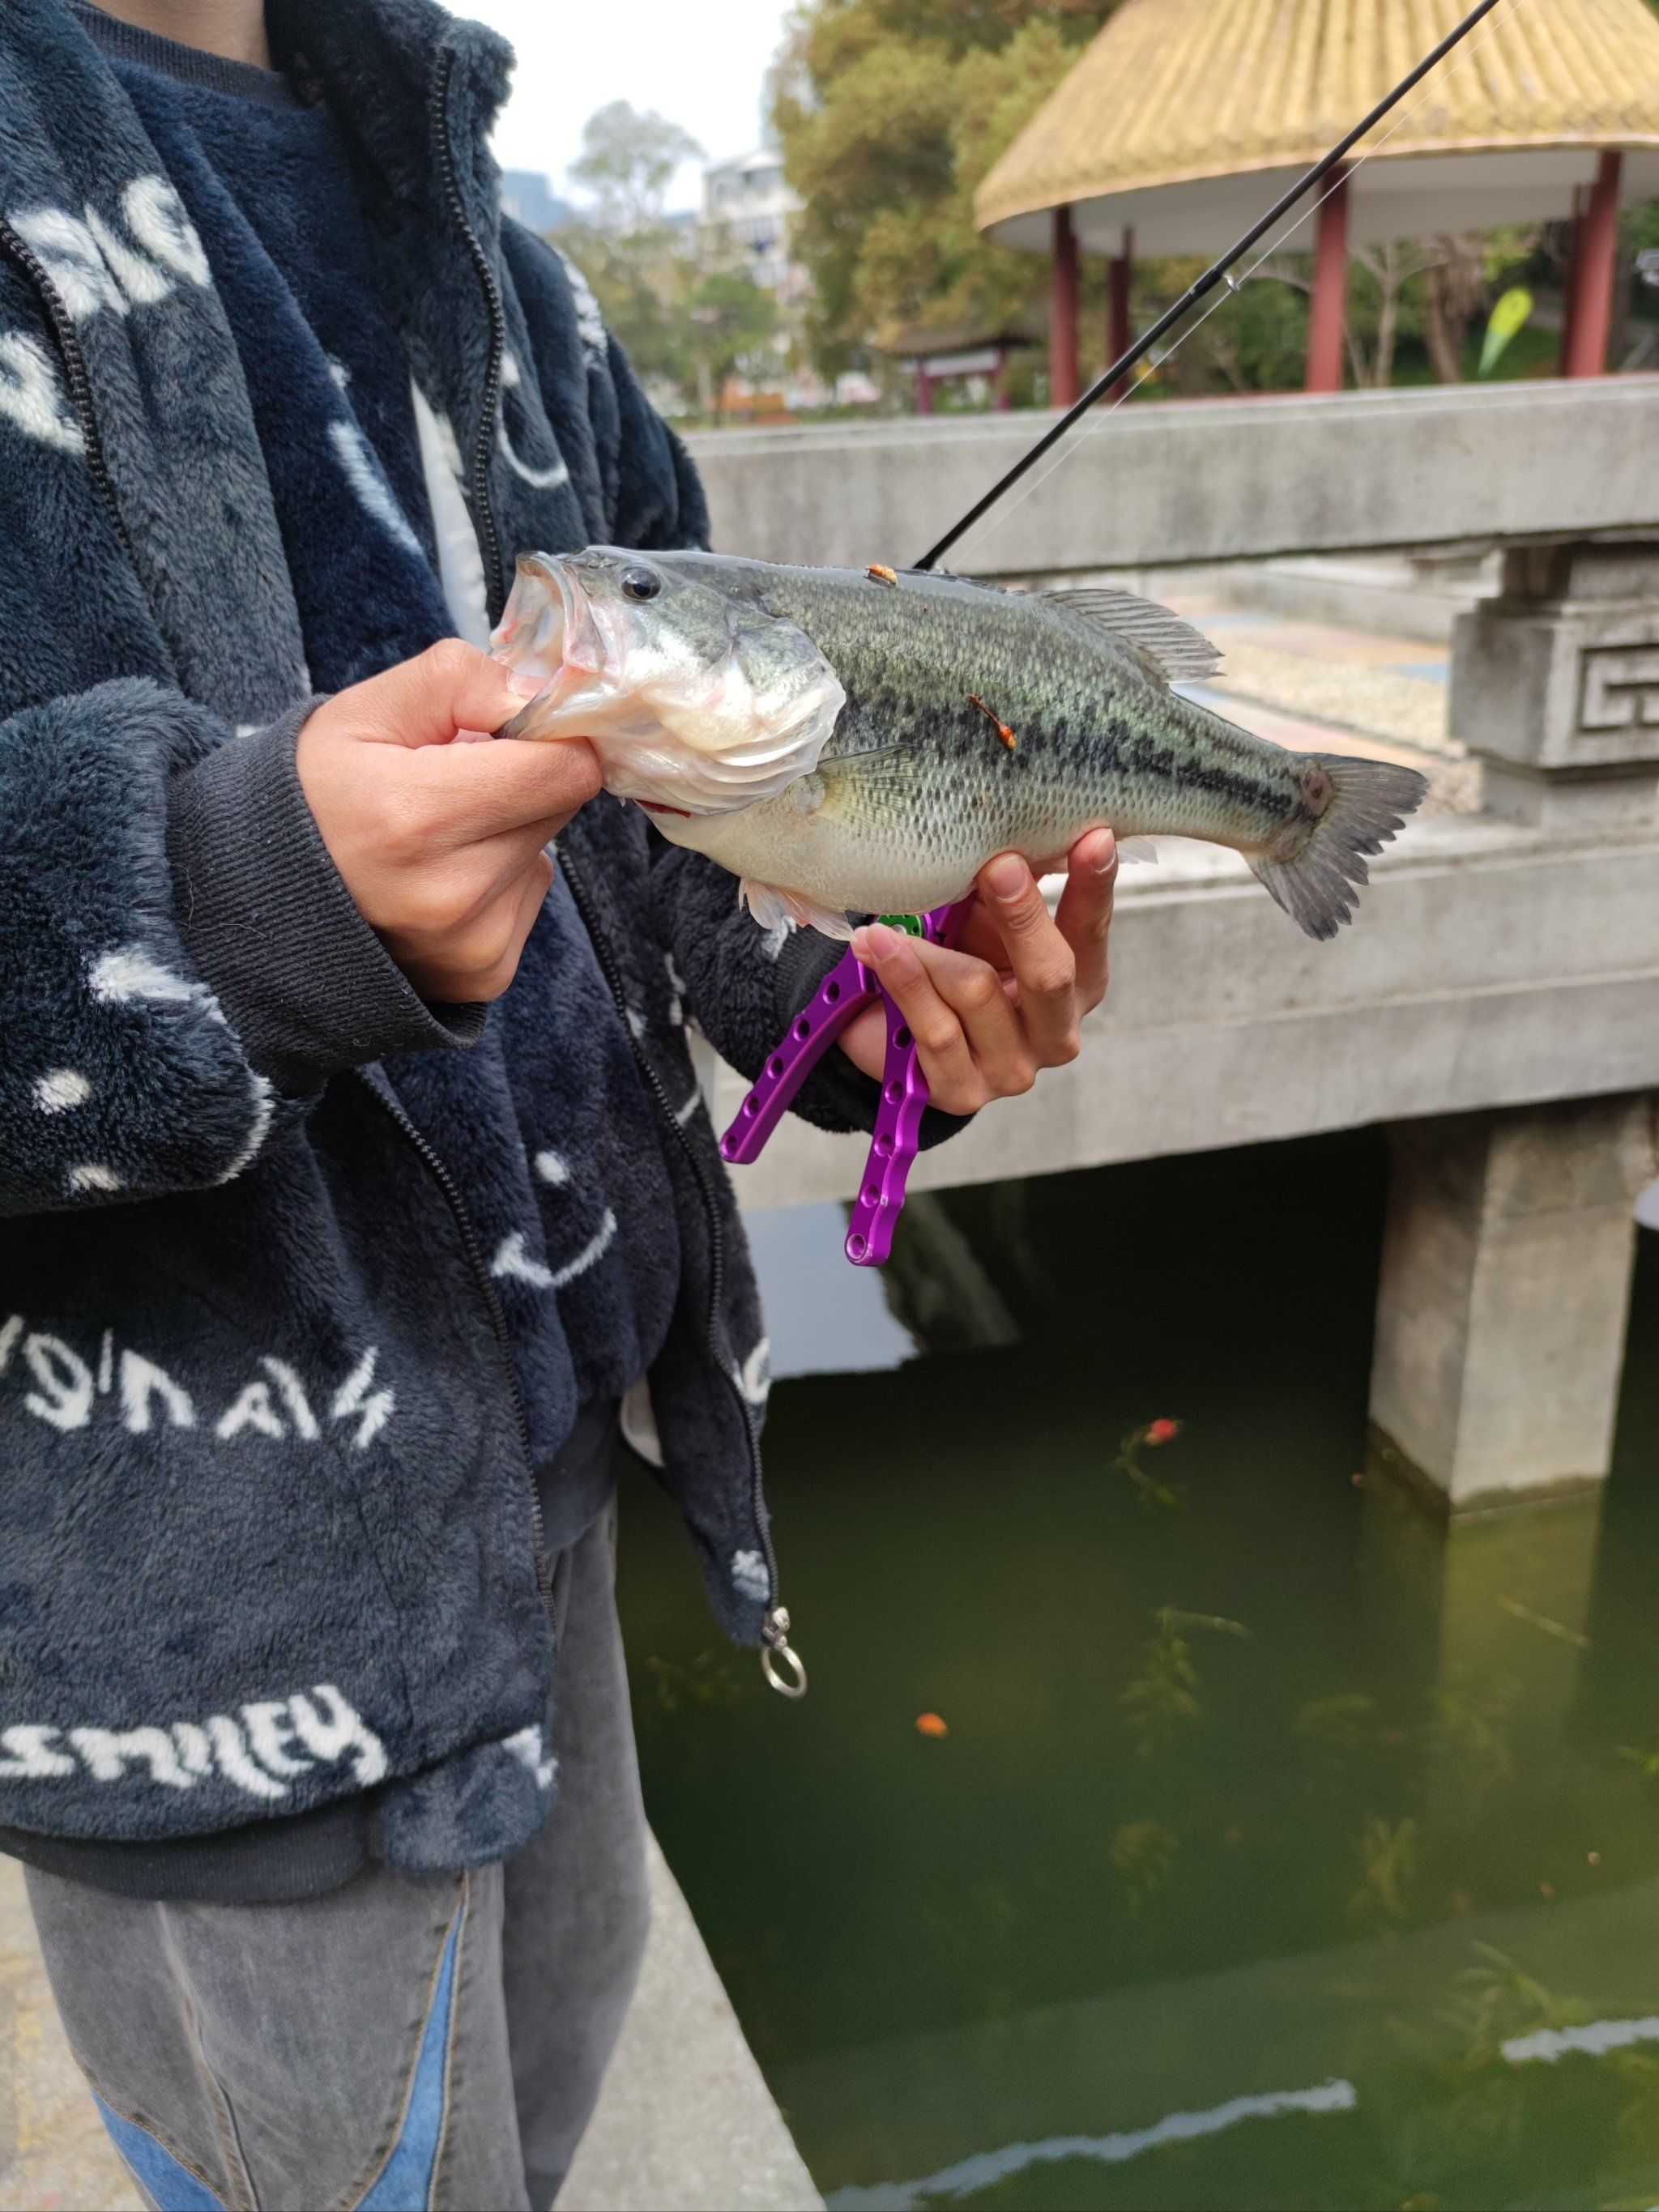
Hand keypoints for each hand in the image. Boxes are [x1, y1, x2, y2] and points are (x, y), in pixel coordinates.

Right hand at [296, 639, 600, 1001]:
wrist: (259, 894)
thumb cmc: (312, 791)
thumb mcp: (367, 709)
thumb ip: (461, 681)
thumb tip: (543, 694)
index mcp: (419, 816)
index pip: (565, 770)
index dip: (550, 736)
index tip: (512, 730)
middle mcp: (452, 894)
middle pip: (558, 807)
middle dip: (520, 778)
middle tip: (453, 779)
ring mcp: (471, 945)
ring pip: (543, 854)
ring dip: (506, 832)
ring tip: (432, 837)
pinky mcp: (483, 976)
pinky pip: (528, 901)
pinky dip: (497, 882)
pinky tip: (435, 880)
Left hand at [839, 831, 1116, 1114]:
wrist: (887, 1030)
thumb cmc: (950, 962)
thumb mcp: (984, 920)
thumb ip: (1008, 885)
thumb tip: (1015, 828)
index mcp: (1079, 986)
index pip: (1092, 933)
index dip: (1094, 886)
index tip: (1093, 837)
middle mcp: (1056, 1034)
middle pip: (1051, 972)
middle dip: (1022, 913)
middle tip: (997, 865)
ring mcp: (1012, 1070)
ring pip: (977, 991)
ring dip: (929, 950)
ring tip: (887, 925)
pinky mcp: (962, 1092)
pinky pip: (934, 1026)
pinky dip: (902, 977)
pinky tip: (875, 945)